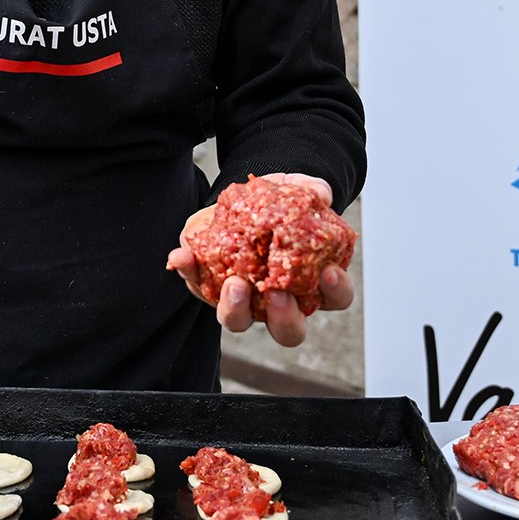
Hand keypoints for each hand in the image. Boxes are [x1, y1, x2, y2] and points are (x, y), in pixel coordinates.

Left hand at [166, 173, 353, 346]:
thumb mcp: (297, 189)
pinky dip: (189, 271)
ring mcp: (244, 300)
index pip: (335, 298)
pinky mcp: (209, 286)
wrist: (243, 201)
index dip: (336, 290)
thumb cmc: (280, 206)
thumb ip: (311, 189)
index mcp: (311, 283)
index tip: (328, 272)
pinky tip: (182, 256)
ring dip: (235, 308)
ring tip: (234, 283)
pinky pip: (197, 285)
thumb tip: (320, 194)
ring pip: (239, 321)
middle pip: (289, 331)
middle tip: (277, 293)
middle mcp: (279, 302)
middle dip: (284, 318)